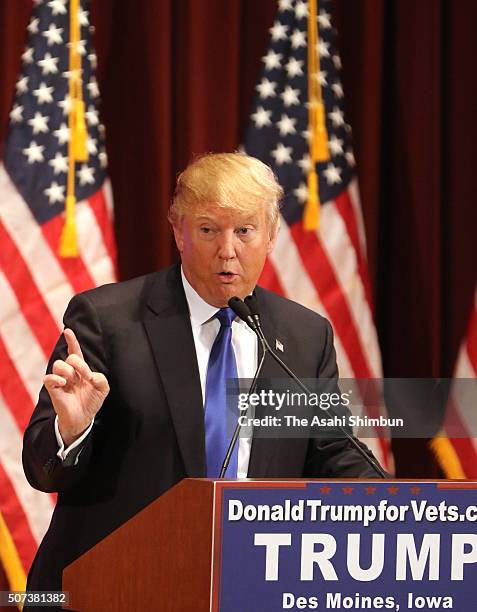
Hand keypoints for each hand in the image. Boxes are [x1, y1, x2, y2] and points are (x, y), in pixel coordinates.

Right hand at [43, 328, 109, 446]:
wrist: (83, 418)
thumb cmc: (91, 401)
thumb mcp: (103, 389)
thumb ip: (101, 378)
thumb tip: (90, 376)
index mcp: (81, 370)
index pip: (75, 352)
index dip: (72, 341)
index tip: (67, 330)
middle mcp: (70, 372)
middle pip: (70, 357)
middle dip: (79, 364)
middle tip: (85, 377)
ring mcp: (60, 380)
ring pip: (59, 365)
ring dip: (69, 372)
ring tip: (72, 383)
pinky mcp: (52, 389)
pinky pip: (49, 378)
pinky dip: (56, 378)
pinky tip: (64, 383)